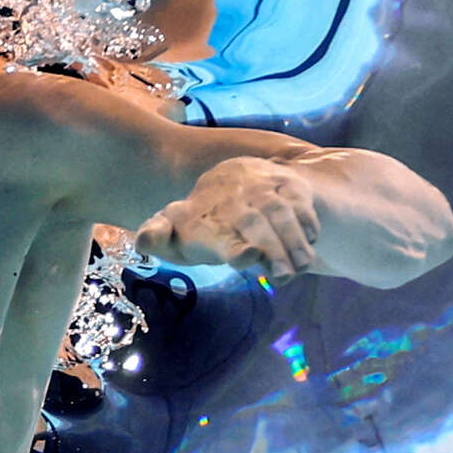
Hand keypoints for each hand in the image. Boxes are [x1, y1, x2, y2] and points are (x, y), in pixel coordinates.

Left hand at [134, 156, 320, 281]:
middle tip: (281, 276)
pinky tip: (310, 245)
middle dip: (271, 249)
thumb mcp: (174, 234)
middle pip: (253, 223)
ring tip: (299, 268)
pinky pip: (302, 201)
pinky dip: (308, 223)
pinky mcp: (286, 182)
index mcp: (200, 216)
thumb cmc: (201, 221)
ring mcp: (261, 187)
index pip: (213, 230)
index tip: (246, 257)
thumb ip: (158, 238)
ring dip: (293, 242)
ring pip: (280, 213)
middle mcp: (231, 198)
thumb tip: (141, 242)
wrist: (234, 177)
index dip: (231, 246)